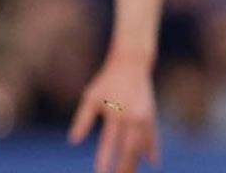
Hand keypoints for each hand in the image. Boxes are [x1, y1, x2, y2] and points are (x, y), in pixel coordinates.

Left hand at [69, 51, 157, 172]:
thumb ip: (83, 119)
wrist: (133, 63)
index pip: (111, 141)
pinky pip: (153, 136)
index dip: (106, 157)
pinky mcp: (151, 115)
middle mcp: (134, 116)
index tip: (101, 172)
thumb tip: (73, 141)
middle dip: (126, 166)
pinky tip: (152, 163)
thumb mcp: (91, 97)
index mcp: (117, 111)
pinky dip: (152, 150)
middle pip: (131, 148)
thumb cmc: (107, 81)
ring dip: (137, 161)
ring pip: (143, 145)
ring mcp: (145, 116)